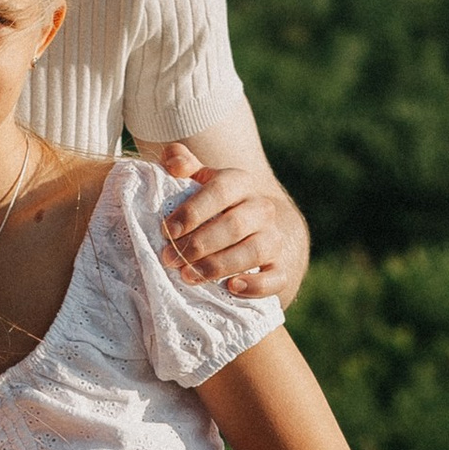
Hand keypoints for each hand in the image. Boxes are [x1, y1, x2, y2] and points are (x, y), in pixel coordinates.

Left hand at [152, 142, 300, 299]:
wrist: (251, 229)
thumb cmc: (212, 204)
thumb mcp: (197, 180)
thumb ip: (181, 164)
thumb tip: (174, 162)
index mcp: (240, 182)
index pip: (221, 191)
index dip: (193, 211)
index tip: (168, 230)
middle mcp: (261, 208)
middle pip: (235, 225)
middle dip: (198, 244)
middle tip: (170, 259)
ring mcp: (273, 238)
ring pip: (254, 251)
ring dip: (219, 265)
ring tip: (189, 276)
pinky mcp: (280, 267)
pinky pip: (275, 278)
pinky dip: (255, 285)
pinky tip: (231, 288)